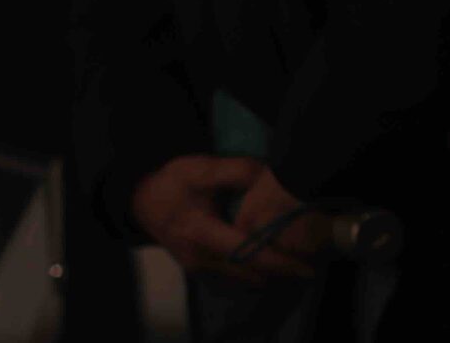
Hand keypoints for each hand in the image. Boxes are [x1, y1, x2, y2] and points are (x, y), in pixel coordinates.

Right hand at [129, 156, 314, 283]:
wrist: (139, 202)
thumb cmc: (170, 183)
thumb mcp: (198, 169)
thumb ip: (236, 171)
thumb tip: (272, 175)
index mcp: (199, 231)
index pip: (245, 252)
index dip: (278, 262)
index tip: (307, 267)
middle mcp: (200, 258)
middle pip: (251, 273)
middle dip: (282, 271)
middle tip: (309, 261)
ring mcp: (199, 269)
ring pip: (246, 280)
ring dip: (270, 273)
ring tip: (292, 259)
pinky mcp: (201, 273)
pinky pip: (236, 278)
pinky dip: (255, 272)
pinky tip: (266, 258)